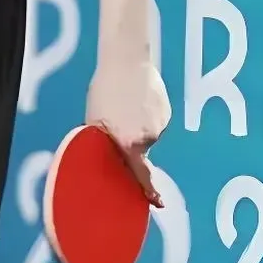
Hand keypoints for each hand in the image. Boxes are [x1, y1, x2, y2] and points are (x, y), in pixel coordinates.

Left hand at [85, 57, 171, 206]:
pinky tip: (137, 98)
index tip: (157, 202)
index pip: (140, 174)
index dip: (148, 190)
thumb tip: (109, 157)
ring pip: (147, 133)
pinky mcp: (166, 111)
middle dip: (132, 141)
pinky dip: (147, 113)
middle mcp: (148, 138)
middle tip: (120, 119)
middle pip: (140, 149)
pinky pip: (155, 119)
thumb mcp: (95, 120)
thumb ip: (105, 142)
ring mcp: (160, 124)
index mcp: (129, 143)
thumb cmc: (105, 89)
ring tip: (124, 103)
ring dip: (137, 124)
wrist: (127, 60)